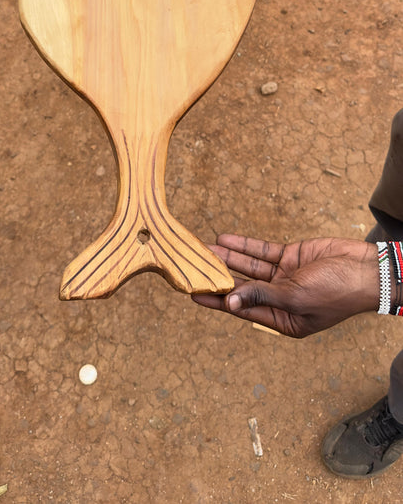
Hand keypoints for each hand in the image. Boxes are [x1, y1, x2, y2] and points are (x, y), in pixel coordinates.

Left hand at [193, 234, 379, 337]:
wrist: (366, 269)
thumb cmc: (337, 293)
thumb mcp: (295, 298)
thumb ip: (262, 296)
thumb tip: (231, 304)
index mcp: (283, 320)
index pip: (243, 310)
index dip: (218, 301)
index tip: (193, 293)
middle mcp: (281, 299)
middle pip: (243, 287)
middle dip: (220, 277)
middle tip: (194, 268)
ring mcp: (285, 277)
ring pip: (250, 267)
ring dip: (228, 258)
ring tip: (204, 250)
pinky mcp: (291, 257)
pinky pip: (262, 251)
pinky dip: (244, 245)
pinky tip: (225, 239)